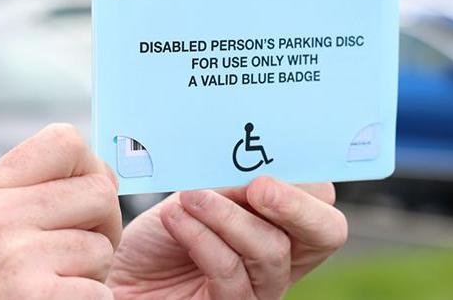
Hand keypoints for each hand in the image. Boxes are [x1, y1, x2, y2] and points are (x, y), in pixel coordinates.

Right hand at [0, 124, 121, 298]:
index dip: (88, 169)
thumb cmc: (1, 273)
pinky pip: (98, 293)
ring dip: (90, 271)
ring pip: (102, 247)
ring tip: (53, 282)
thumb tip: (108, 174)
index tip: (76, 200)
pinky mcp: (31, 297)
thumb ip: (48, 190)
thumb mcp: (6, 218)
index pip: (65, 142)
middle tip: (67, 254)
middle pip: (101, 193)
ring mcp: (12, 256)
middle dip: (101, 227)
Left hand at [107, 177, 347, 298]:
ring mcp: (264, 286)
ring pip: (272, 250)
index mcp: (288, 220)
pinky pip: (230, 273)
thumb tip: (251, 168)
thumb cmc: (169, 230)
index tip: (269, 166)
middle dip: (297, 206)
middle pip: (327, 232)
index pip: (323, 199)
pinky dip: (202, 238)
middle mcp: (288, 255)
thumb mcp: (202, 193)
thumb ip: (230, 183)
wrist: (125, 271)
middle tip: (259, 188)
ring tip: (191, 198)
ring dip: (229, 217)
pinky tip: (176, 219)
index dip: (305, 183)